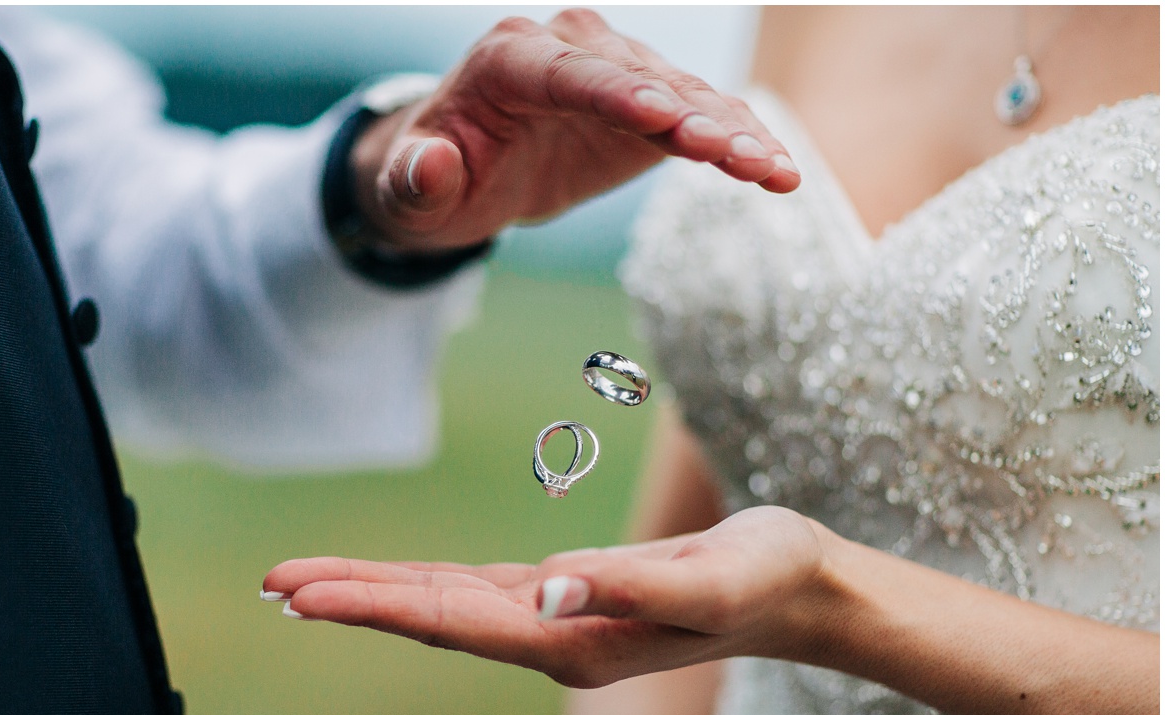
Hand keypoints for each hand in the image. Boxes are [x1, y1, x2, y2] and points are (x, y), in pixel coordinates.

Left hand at [261, 507, 828, 687]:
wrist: (800, 588)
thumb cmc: (766, 577)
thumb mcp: (710, 578)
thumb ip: (629, 584)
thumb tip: (547, 587)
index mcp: (576, 643)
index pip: (454, 623)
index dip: (375, 606)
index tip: (301, 596)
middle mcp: (555, 640)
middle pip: (433, 617)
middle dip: (352, 600)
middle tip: (271, 585)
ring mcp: (559, 621)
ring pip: (448, 605)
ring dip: (377, 593)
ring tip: (305, 586)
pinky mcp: (570, 595)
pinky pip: (479, 591)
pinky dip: (426, 583)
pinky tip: (396, 582)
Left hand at [350, 9, 800, 252]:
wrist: (466, 170)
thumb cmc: (435, 178)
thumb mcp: (410, 191)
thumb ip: (415, 180)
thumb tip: (431, 162)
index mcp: (507, 62)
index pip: (567, 74)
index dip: (616, 94)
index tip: (661, 118)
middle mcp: (568, 51)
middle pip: (640, 80)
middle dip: (690, 119)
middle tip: (737, 155)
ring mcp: (615, 71)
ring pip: (683, 97)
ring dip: (732, 134)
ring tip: (776, 172)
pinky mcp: (647, 102)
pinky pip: (700, 118)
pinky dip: (737, 143)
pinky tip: (777, 172)